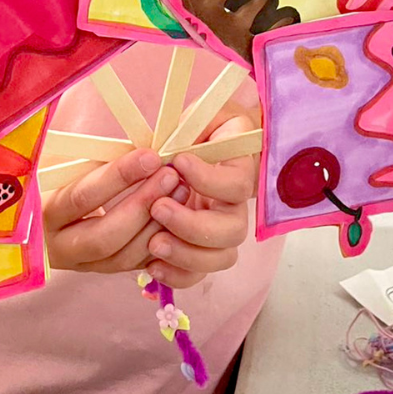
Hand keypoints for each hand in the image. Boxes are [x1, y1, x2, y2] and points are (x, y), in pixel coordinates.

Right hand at [43, 148, 178, 275]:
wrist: (47, 205)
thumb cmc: (61, 171)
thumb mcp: (68, 159)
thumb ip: (100, 157)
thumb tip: (145, 148)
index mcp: (42, 213)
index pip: (82, 197)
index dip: (119, 177)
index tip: (151, 156)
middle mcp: (59, 246)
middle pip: (105, 237)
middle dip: (142, 206)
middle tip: (171, 175)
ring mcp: (82, 264)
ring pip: (123, 256)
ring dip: (157, 224)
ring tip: (182, 189)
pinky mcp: (104, 270)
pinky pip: (135, 264)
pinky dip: (159, 241)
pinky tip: (180, 214)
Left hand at [148, 133, 258, 291]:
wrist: (199, 152)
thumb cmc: (200, 132)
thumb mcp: (203, 117)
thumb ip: (197, 125)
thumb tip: (181, 142)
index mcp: (239, 173)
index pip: (236, 185)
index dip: (208, 179)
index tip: (179, 160)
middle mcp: (234, 208)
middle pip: (232, 231)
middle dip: (193, 224)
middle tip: (158, 207)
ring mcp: (218, 234)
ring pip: (219, 258)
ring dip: (186, 254)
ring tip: (153, 242)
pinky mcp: (199, 252)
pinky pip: (197, 276)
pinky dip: (178, 276)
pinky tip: (154, 265)